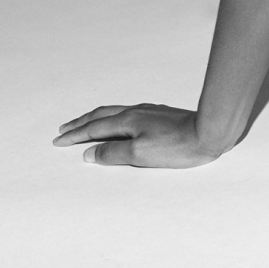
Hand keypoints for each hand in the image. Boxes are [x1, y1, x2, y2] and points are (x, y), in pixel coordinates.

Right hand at [52, 104, 221, 167]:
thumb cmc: (177, 147)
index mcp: (127, 121)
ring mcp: (148, 112)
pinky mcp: (160, 115)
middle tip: (63, 129)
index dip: (75, 136)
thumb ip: (112, 154)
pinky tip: (118, 123)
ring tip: (85, 124)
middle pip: (100, 116)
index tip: (58, 140)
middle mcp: (135, 112)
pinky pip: (127, 114)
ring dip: (95, 119)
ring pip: (114, 113)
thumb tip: (89, 153)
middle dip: (80, 124)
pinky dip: (112, 119)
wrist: (210, 131)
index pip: (94, 129)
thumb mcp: (140, 155)